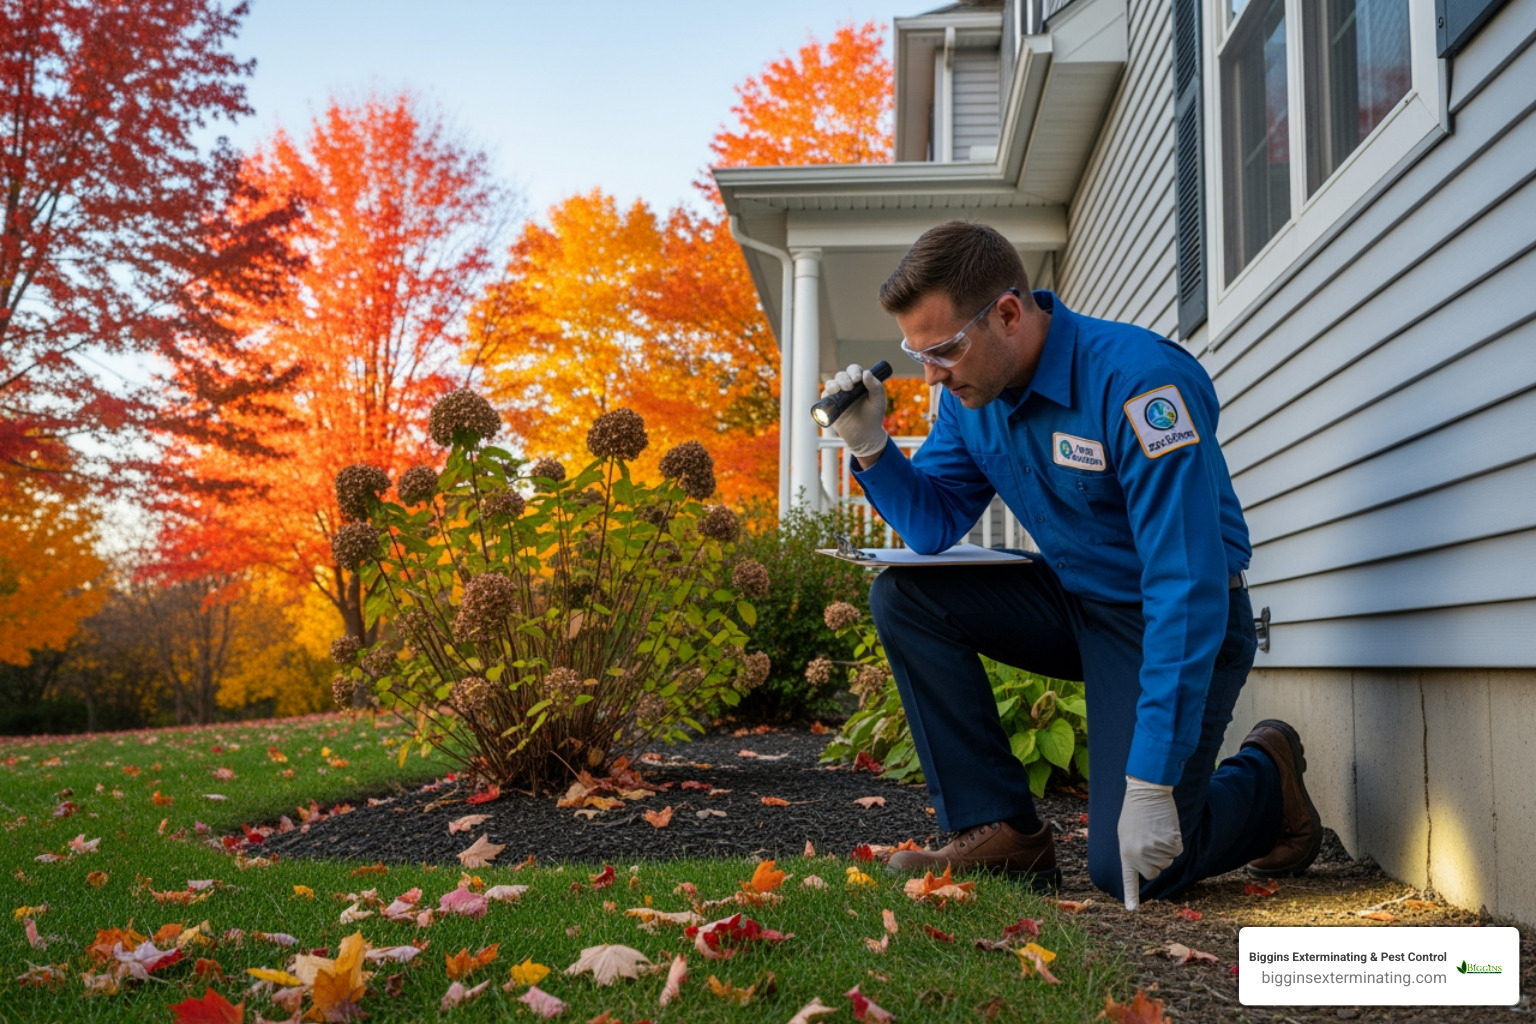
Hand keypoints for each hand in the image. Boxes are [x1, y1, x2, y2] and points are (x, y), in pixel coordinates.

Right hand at [819, 363, 888, 459]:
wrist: (864, 435)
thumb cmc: (874, 416)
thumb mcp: (878, 401)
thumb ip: (876, 387)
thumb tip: (867, 373)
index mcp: (860, 383)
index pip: (854, 370)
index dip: (854, 372)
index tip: (857, 379)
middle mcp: (848, 387)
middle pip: (841, 375)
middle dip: (843, 379)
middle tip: (848, 388)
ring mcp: (838, 396)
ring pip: (831, 383)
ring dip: (833, 384)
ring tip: (837, 390)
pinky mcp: (831, 405)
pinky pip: (825, 396)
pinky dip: (826, 394)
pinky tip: (830, 396)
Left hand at [1117, 776, 1182, 910]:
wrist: (1146, 792)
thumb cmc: (1135, 812)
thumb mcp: (1126, 834)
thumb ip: (1133, 852)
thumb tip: (1145, 866)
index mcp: (1126, 854)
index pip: (1129, 879)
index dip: (1131, 895)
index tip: (1132, 910)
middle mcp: (1139, 855)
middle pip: (1155, 871)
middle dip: (1156, 860)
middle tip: (1150, 840)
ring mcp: (1155, 850)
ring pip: (1167, 860)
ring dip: (1165, 848)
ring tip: (1155, 830)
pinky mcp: (1170, 842)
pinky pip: (1177, 850)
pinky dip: (1175, 841)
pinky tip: (1165, 828)